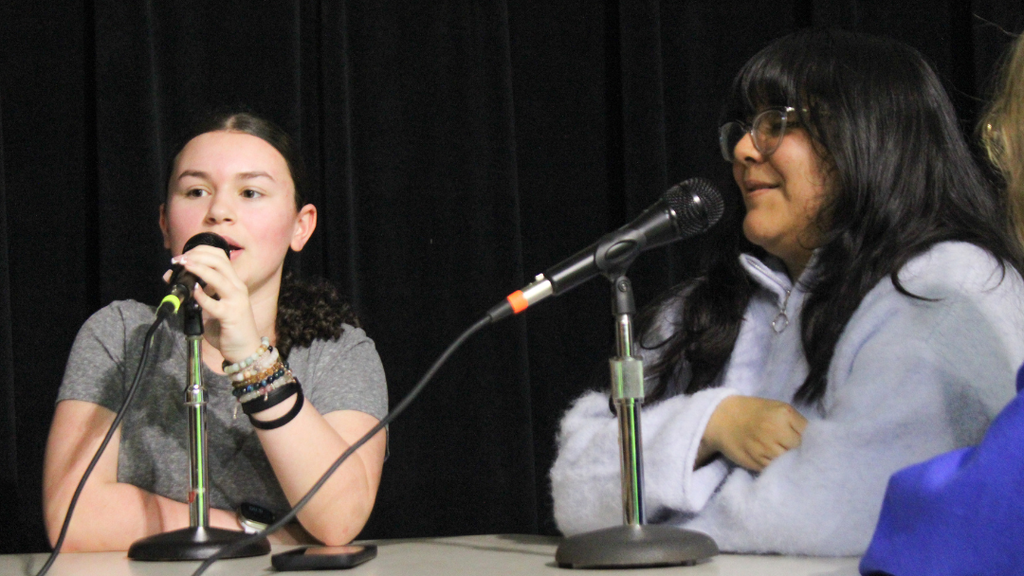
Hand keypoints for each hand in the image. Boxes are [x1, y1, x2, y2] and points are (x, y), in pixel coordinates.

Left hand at [166, 246, 262, 361]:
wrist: (244, 349)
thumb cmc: (227, 327)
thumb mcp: (211, 306)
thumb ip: (197, 293)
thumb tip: (172, 278)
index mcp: (234, 282)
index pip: (220, 256)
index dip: (201, 251)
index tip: (184, 255)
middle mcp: (237, 287)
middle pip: (219, 261)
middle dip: (197, 256)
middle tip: (180, 259)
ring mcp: (236, 300)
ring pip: (218, 277)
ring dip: (199, 268)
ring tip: (184, 265)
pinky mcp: (231, 315)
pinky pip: (214, 303)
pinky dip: (201, 295)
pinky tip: (193, 291)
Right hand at [700, 395, 807, 471]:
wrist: (722, 418)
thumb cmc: (754, 412)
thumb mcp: (777, 409)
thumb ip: (796, 423)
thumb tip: (816, 443)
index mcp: (784, 414)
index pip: (811, 434)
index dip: (814, 441)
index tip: (814, 445)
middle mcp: (776, 431)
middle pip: (801, 450)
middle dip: (802, 453)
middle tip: (800, 453)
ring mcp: (765, 448)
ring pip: (790, 462)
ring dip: (791, 463)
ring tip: (787, 458)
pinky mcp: (757, 462)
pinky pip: (776, 469)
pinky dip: (779, 468)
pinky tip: (777, 463)